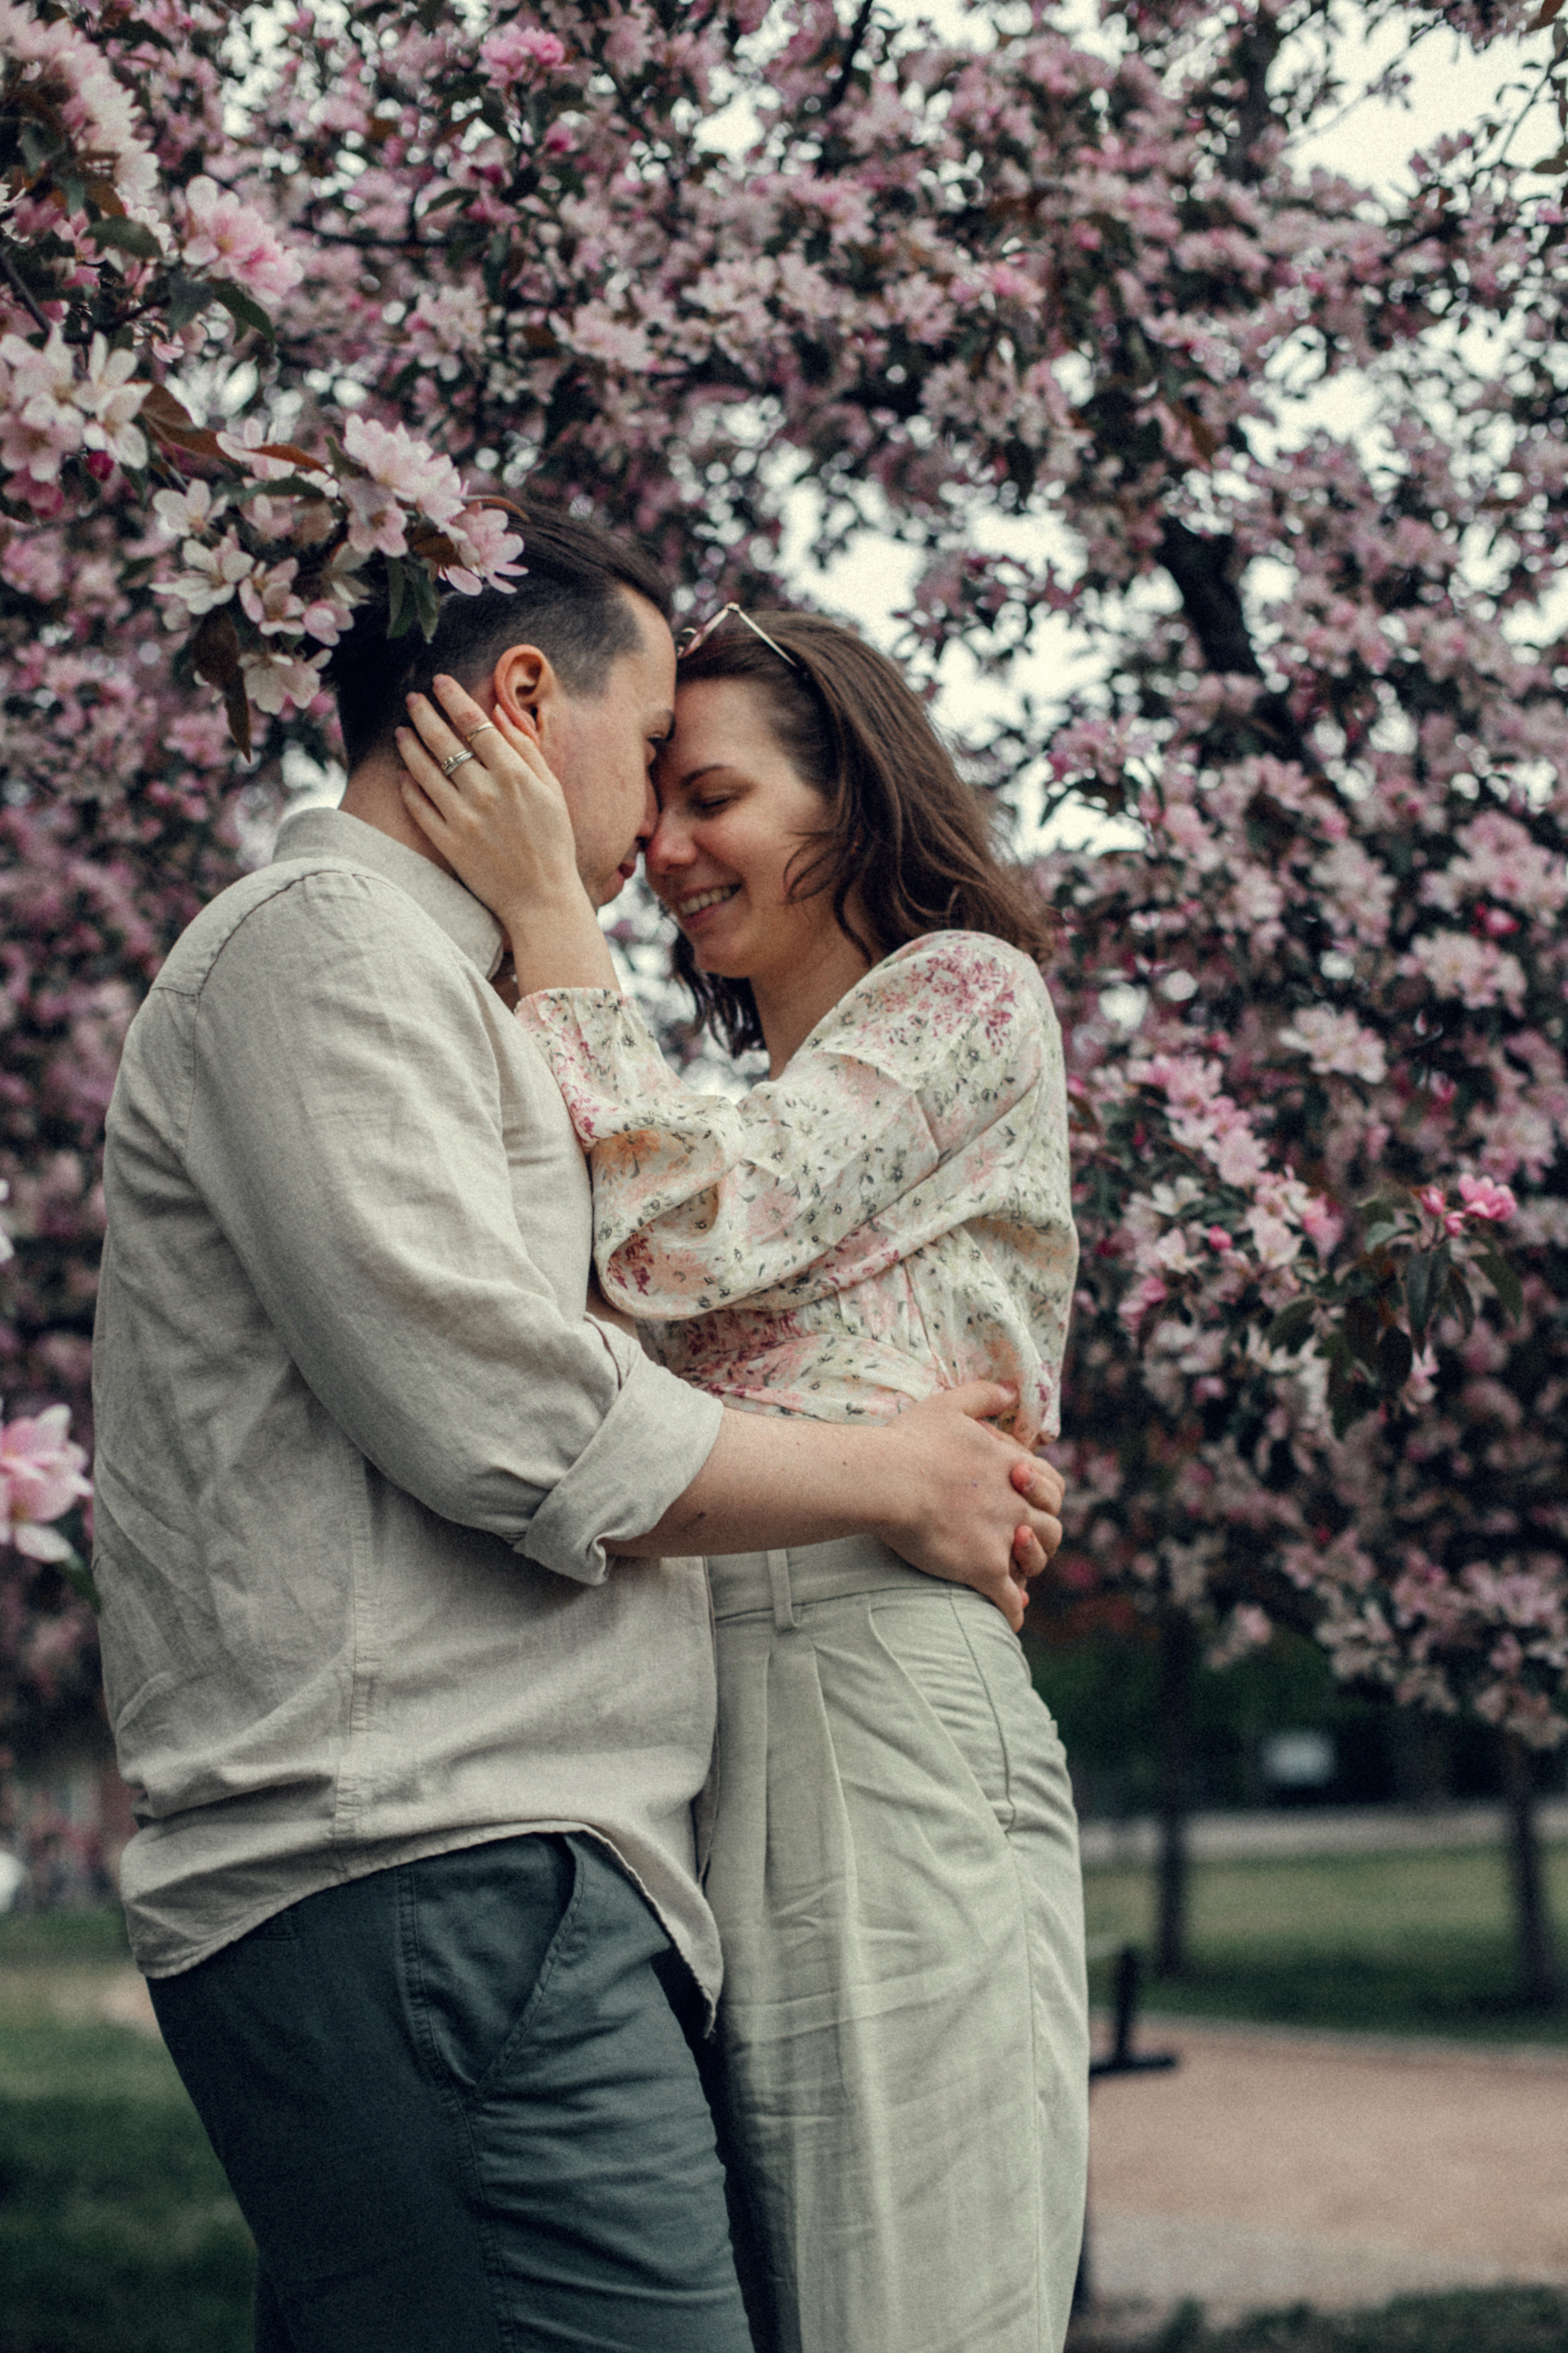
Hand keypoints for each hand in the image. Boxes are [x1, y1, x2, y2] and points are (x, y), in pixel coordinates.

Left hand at [396, 673, 616, 992]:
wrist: (542, 899)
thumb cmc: (553, 843)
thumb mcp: (551, 791)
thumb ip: (526, 749)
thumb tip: (501, 713)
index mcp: (514, 774)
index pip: (475, 723)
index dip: (454, 698)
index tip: (440, 682)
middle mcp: (485, 792)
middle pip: (444, 741)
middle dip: (425, 713)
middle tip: (412, 698)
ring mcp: (463, 818)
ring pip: (425, 770)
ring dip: (410, 745)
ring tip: (401, 730)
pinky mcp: (448, 843)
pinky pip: (420, 807)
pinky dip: (409, 787)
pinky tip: (404, 773)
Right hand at [877, 1384, 1066, 1631]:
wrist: (887, 1480)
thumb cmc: (911, 1442)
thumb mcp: (949, 1404)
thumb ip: (983, 1395)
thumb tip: (1010, 1390)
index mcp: (1012, 1468)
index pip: (1052, 1485)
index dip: (1043, 1494)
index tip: (1026, 1499)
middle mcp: (1015, 1504)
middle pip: (1051, 1527)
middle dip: (1040, 1534)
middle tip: (1018, 1539)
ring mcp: (1001, 1539)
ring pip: (1037, 1561)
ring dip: (1029, 1567)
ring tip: (1015, 1575)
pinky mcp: (982, 1570)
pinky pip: (1009, 1600)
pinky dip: (1013, 1612)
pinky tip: (1011, 1619)